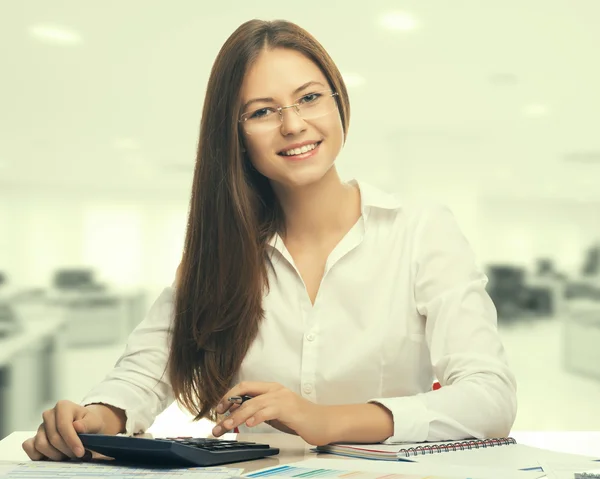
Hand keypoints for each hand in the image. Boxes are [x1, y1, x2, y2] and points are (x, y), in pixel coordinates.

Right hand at [22, 400, 105, 460]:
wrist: (85, 427)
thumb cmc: (89, 424)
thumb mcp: (94, 422)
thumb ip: (87, 424)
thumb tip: (77, 426)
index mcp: (63, 406)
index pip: (63, 426)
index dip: (71, 441)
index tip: (80, 452)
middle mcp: (49, 414)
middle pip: (53, 438)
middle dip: (66, 449)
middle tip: (77, 455)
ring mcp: (40, 427)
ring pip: (41, 445)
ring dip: (56, 454)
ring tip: (67, 454)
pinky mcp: (33, 438)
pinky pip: (29, 448)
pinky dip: (40, 455)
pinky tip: (53, 455)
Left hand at [212, 382, 331, 445]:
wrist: (324, 422)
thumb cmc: (300, 419)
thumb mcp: (275, 413)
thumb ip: (259, 411)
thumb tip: (237, 416)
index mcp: (271, 388)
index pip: (244, 387)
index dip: (229, 396)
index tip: (219, 410)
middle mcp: (275, 390)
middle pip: (245, 392)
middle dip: (228, 405)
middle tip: (218, 421)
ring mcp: (282, 398)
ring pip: (253, 403)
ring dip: (237, 416)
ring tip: (227, 426)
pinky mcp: (289, 409)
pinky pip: (268, 411)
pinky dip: (256, 417)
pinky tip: (249, 425)